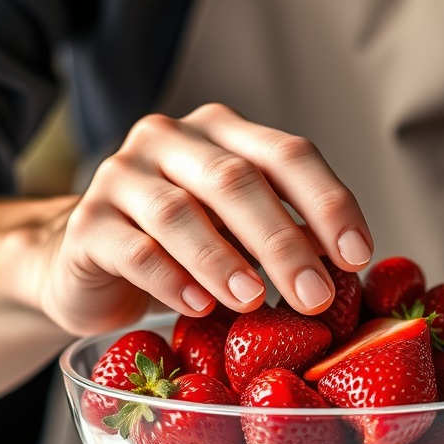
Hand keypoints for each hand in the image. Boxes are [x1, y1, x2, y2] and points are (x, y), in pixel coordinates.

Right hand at [38, 104, 373, 335]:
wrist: (89, 262)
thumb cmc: (182, 248)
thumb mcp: (240, 233)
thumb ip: (285, 235)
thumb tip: (348, 267)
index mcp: (221, 134)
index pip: (286, 154)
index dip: (327, 203)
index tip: (357, 257)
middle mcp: (170, 141)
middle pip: (234, 180)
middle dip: (282, 241)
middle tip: (315, 295)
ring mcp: (122, 177)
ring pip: (177, 212)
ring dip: (223, 260)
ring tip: (255, 302)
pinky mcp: (86, 226)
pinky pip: (132, 250)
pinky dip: (171, 280)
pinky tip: (199, 308)